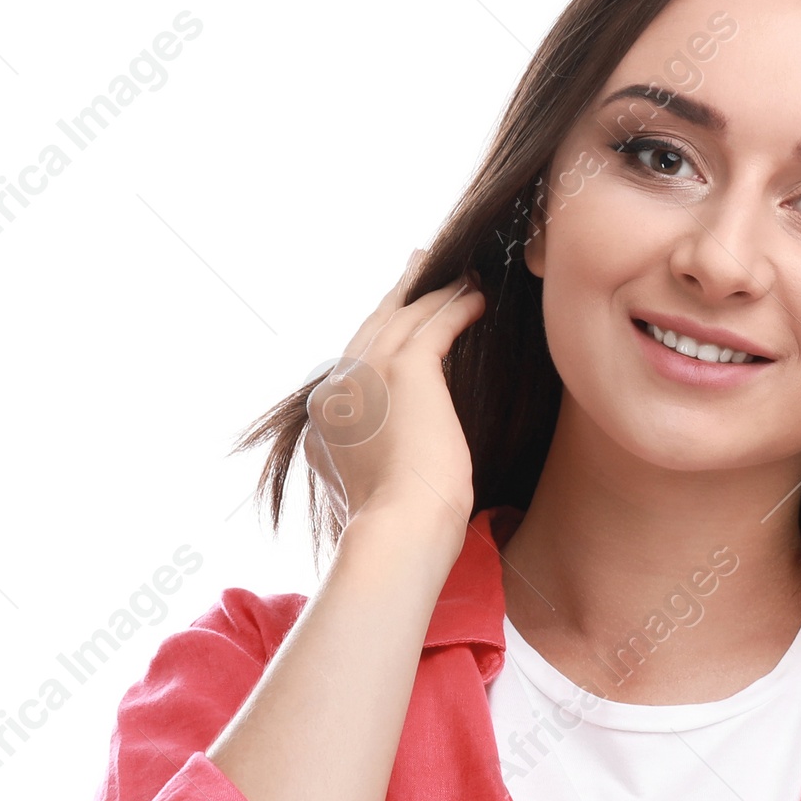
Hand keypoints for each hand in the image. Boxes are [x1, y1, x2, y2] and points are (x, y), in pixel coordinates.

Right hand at [302, 248, 483, 543]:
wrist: (398, 534)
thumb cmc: (399, 533)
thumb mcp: (370, 494)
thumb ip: (371, 467)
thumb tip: (394, 467)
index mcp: (322, 423)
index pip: (353, 368)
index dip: (376, 339)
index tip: (395, 322)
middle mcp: (336, 391)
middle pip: (371, 328)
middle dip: (397, 297)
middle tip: (417, 266)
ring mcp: (366, 376)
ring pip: (403, 317)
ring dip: (434, 293)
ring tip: (460, 274)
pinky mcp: (405, 369)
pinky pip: (435, 324)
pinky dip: (457, 307)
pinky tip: (478, 296)